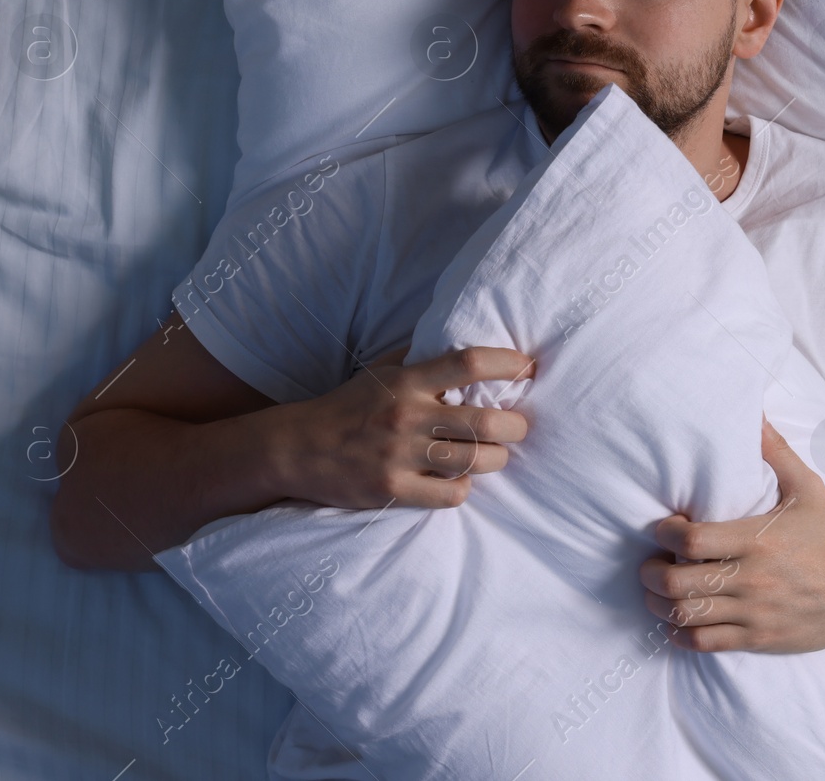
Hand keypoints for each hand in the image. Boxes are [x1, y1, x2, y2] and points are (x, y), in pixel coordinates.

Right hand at [275, 345, 534, 510]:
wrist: (295, 449)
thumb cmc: (346, 406)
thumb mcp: (380, 370)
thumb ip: (419, 355)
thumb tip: (462, 332)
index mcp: (407, 381)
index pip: (469, 363)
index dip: (508, 363)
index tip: (528, 368)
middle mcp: (407, 416)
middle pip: (487, 422)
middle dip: (516, 426)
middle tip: (519, 425)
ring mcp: (399, 456)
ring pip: (475, 461)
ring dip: (495, 459)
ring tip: (493, 454)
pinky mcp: (393, 490)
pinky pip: (451, 494)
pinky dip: (462, 488)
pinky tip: (456, 479)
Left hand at [638, 420, 824, 652]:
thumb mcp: (807, 488)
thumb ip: (776, 452)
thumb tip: (755, 414)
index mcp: (757, 539)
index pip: (691, 540)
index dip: (665, 533)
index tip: (664, 527)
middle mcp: (752, 579)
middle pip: (677, 582)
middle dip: (651, 572)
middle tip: (649, 563)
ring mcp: (753, 612)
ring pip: (685, 615)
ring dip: (659, 603)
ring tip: (656, 591)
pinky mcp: (758, 638)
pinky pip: (704, 643)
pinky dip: (680, 634)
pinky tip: (677, 622)